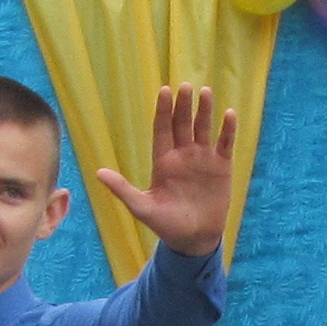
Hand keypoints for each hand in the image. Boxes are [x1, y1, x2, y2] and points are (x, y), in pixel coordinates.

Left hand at [89, 82, 238, 258]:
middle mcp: (182, 155)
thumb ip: (122, 189)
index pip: (162, 129)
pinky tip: (229, 114)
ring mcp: (203, 159)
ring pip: (203, 129)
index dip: (163, 110)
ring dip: (205, 111)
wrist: (194, 239)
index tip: (164, 90)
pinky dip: (228, 130)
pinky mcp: (221, 167)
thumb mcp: (142, 207)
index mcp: (163, 161)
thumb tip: (97, 173)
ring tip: (206, 91)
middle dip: (183, 105)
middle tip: (184, 86)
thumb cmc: (166, 224)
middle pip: (182, 124)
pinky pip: (225, 143)